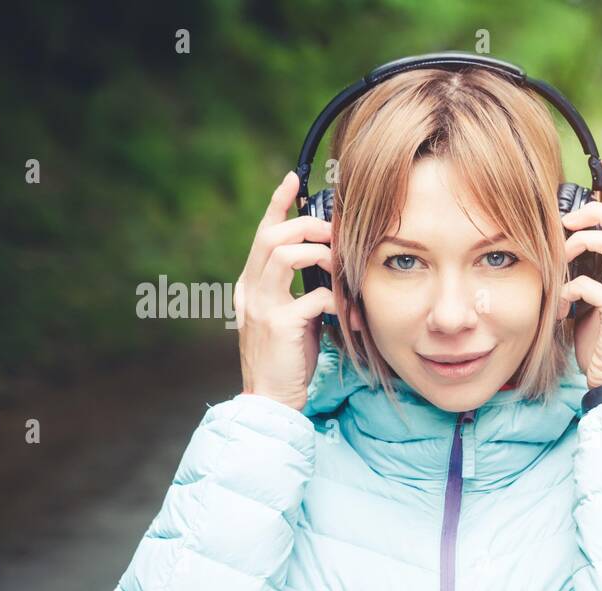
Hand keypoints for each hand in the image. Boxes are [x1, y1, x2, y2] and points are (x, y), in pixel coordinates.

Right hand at [234, 170, 336, 411]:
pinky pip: (312, 297)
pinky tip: (350, 315)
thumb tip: (331, 270)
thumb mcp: (294, 319)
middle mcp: (251, 290)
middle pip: (272, 237)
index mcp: (252, 285)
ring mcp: (261, 307)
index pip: (262, 234)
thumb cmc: (288, 360)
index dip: (277, 204)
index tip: (292, 179)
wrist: (270, 400)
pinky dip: (336, 300)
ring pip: (284, 255)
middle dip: (307, 226)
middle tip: (334, 231)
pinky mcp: (279, 326)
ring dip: (319, 253)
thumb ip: (303, 292)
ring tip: (341, 266)